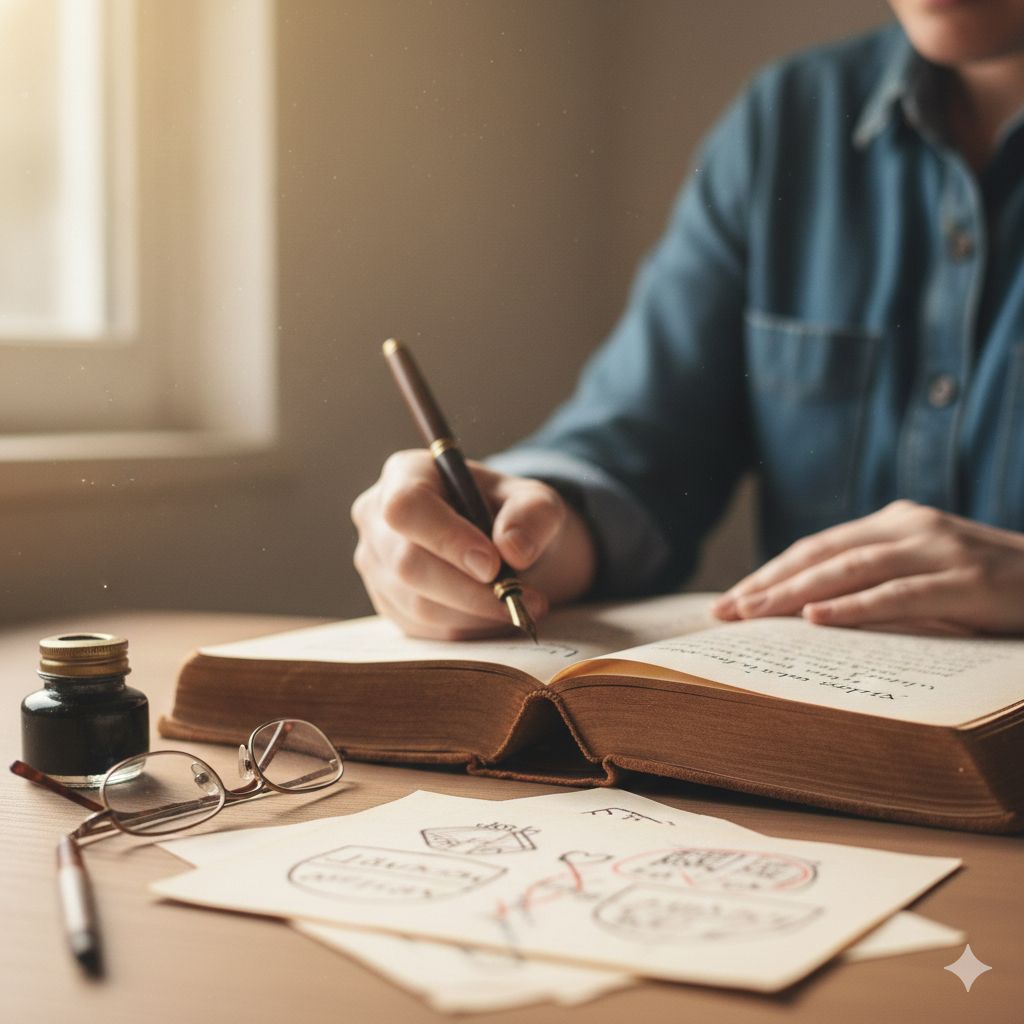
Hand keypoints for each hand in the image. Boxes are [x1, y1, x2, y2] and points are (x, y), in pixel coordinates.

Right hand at [352, 450, 596, 639]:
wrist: (503, 545)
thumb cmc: (512, 514)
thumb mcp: (536, 502)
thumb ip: (533, 515)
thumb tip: (513, 550)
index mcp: (405, 475)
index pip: (407, 507)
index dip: (447, 539)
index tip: (493, 564)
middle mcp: (377, 519)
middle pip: (408, 563)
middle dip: (470, 590)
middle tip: (519, 597)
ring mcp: (376, 565)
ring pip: (417, 604)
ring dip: (475, 614)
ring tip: (520, 606)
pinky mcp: (388, 603)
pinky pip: (423, 629)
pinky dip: (466, 630)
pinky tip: (495, 616)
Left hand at [711, 500, 1023, 635]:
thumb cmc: (988, 586)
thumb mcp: (925, 574)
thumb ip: (876, 581)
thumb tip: (807, 613)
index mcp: (894, 523)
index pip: (816, 548)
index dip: (769, 572)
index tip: (730, 598)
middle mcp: (909, 527)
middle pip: (821, 555)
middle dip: (768, 583)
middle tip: (725, 611)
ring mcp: (939, 548)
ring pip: (850, 570)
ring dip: (795, 594)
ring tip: (754, 613)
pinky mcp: (966, 579)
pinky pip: (898, 594)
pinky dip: (853, 607)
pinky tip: (816, 619)